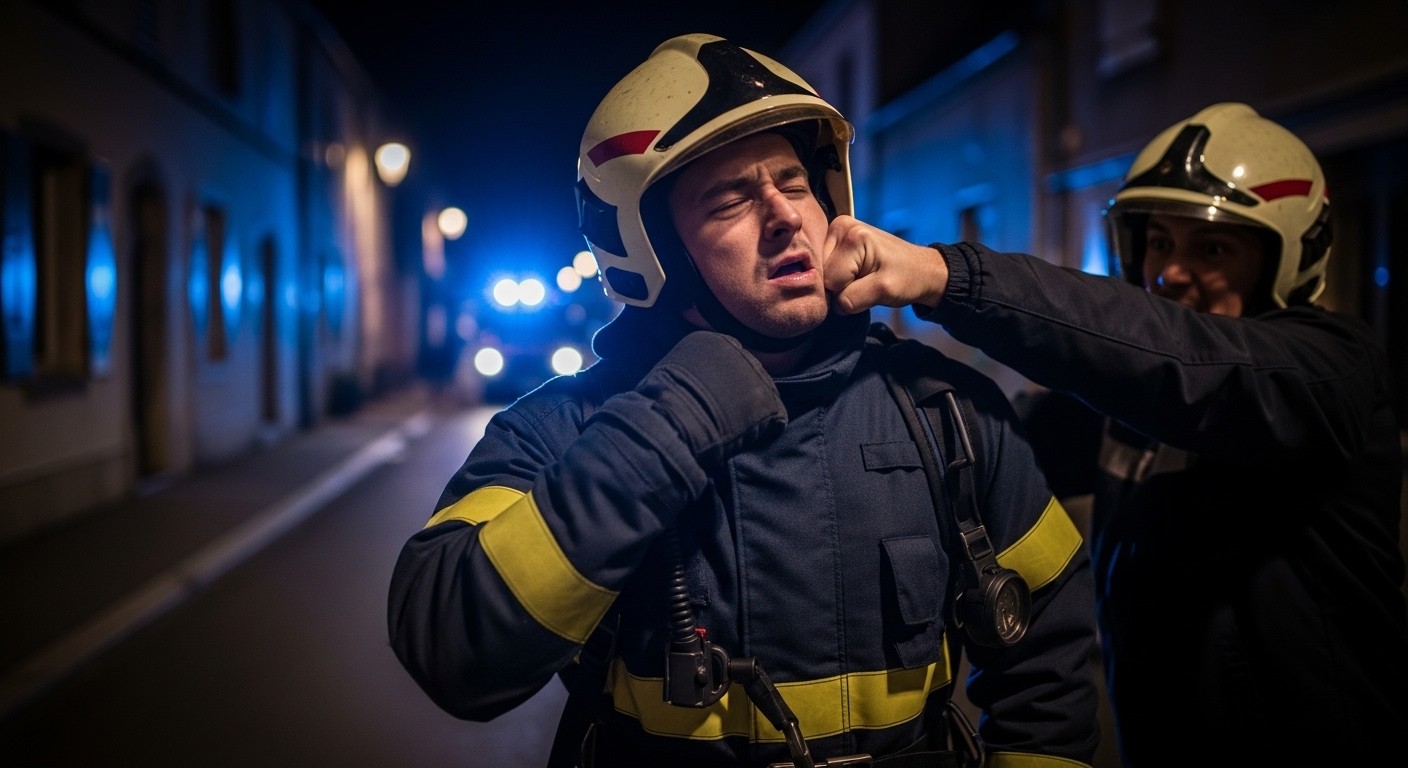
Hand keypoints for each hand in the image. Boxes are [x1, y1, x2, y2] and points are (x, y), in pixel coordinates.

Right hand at [636, 331, 786, 465]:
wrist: (672, 421)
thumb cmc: (660, 402)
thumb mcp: (671, 372)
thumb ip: (691, 372)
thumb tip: (693, 383)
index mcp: (711, 341)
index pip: (727, 362)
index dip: (720, 386)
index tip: (709, 400)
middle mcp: (738, 350)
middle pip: (748, 375)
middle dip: (740, 396)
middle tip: (723, 417)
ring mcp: (757, 374)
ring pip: (763, 396)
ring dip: (752, 414)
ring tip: (731, 431)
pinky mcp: (769, 400)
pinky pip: (775, 418)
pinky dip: (764, 432)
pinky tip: (744, 440)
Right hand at [822, 215, 948, 313]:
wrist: (921, 269)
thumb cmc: (907, 277)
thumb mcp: (883, 291)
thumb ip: (852, 299)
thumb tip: (830, 304)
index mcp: (851, 235)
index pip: (829, 279)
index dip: (844, 293)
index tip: (865, 290)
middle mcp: (838, 227)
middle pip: (822, 273)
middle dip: (839, 287)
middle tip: (864, 285)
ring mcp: (835, 232)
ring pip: (821, 272)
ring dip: (838, 283)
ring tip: (861, 279)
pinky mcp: (836, 240)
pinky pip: (824, 268)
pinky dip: (837, 278)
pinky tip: (853, 276)